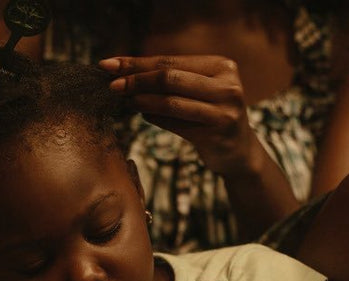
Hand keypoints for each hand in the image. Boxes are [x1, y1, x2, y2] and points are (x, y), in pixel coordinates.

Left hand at [99, 54, 258, 176]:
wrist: (239, 152)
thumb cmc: (212, 117)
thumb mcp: (201, 91)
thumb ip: (174, 80)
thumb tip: (127, 73)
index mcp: (222, 66)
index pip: (170, 61)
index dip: (137, 63)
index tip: (109, 65)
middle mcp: (227, 85)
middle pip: (170, 77)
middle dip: (136, 80)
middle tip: (112, 86)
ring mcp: (224, 110)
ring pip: (172, 101)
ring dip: (143, 101)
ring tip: (126, 101)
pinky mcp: (217, 134)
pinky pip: (177, 125)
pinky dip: (156, 119)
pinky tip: (144, 115)